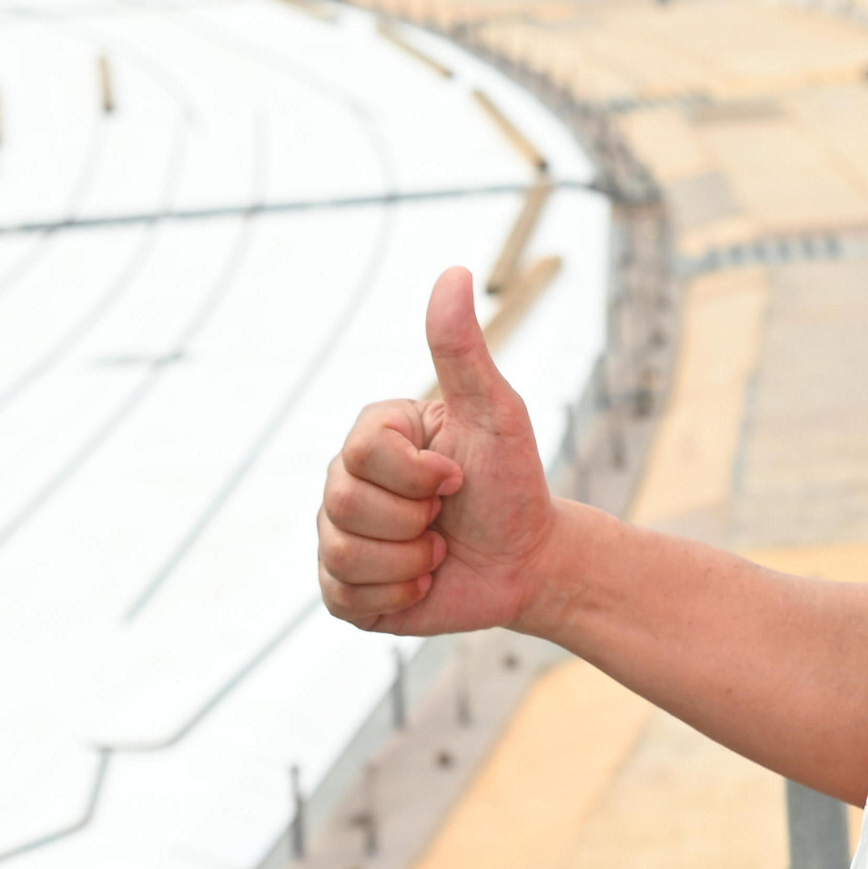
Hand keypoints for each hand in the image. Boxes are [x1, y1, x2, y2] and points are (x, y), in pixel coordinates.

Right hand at [317, 267, 577, 635]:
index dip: (420, 475)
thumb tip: (454, 270)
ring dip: (412, 561)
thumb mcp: (496, 412)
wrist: (528, 561)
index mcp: (373, 434)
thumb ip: (462, 348)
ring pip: (344, 554)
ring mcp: (339, 535)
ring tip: (437, 549)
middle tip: (446, 516)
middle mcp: (345, 482)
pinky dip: (398, 597)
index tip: (457, 475)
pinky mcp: (344, 590)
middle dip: (416, 520)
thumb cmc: (513, 482)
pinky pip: (345, 598)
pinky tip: (422, 581)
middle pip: (345, 504)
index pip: (362, 453)